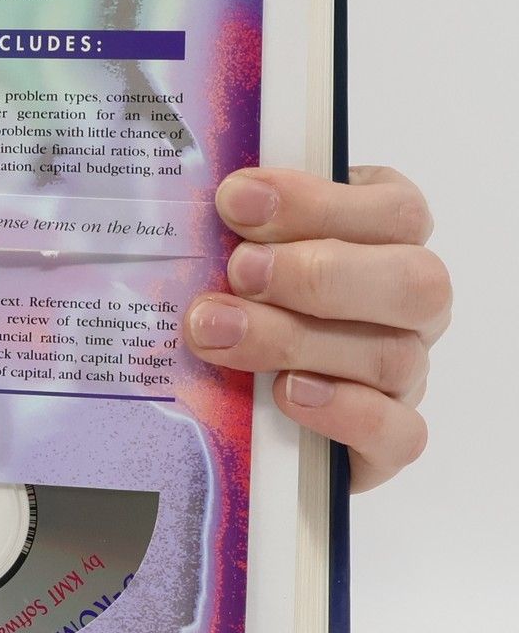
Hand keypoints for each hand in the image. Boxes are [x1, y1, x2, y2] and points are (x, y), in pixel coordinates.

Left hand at [184, 166, 447, 491]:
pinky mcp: (387, 438)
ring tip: (217, 332)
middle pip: (416, 283)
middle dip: (318, 275)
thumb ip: (241, 216)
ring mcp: (407, 374)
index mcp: (387, 237)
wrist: (239, 396)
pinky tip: (287, 393)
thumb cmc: (241, 289)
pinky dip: (344, 412)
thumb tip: (218, 193)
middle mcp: (409, 305)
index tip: (235, 200)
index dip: (318, 204)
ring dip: (297, 341)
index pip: (397, 211)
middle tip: (238, 272)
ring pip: (394, 357)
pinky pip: (399, 433)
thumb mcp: (238, 241)